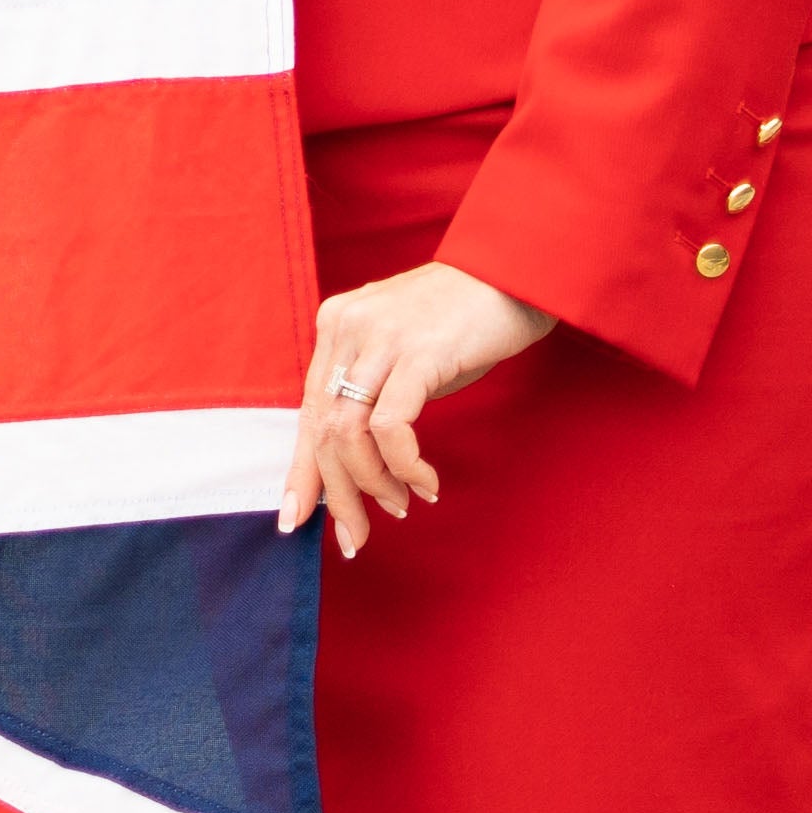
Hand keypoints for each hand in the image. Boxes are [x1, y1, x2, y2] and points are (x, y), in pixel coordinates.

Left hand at [280, 261, 550, 554]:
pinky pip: (391, 427)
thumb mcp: (402, 354)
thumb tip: (353, 462)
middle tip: (354, 538)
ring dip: (373, 484)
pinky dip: (404, 465)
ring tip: (401, 506)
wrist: (514, 273)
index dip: (303, 472)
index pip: (308, 413)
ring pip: (348, 433)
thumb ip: (372, 391)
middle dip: (336, 494)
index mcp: (335, 327)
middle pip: (322, 429)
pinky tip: (425, 482)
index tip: (297, 519)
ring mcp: (378, 338)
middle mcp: (346, 328)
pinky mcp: (416, 353)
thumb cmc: (463, 322)